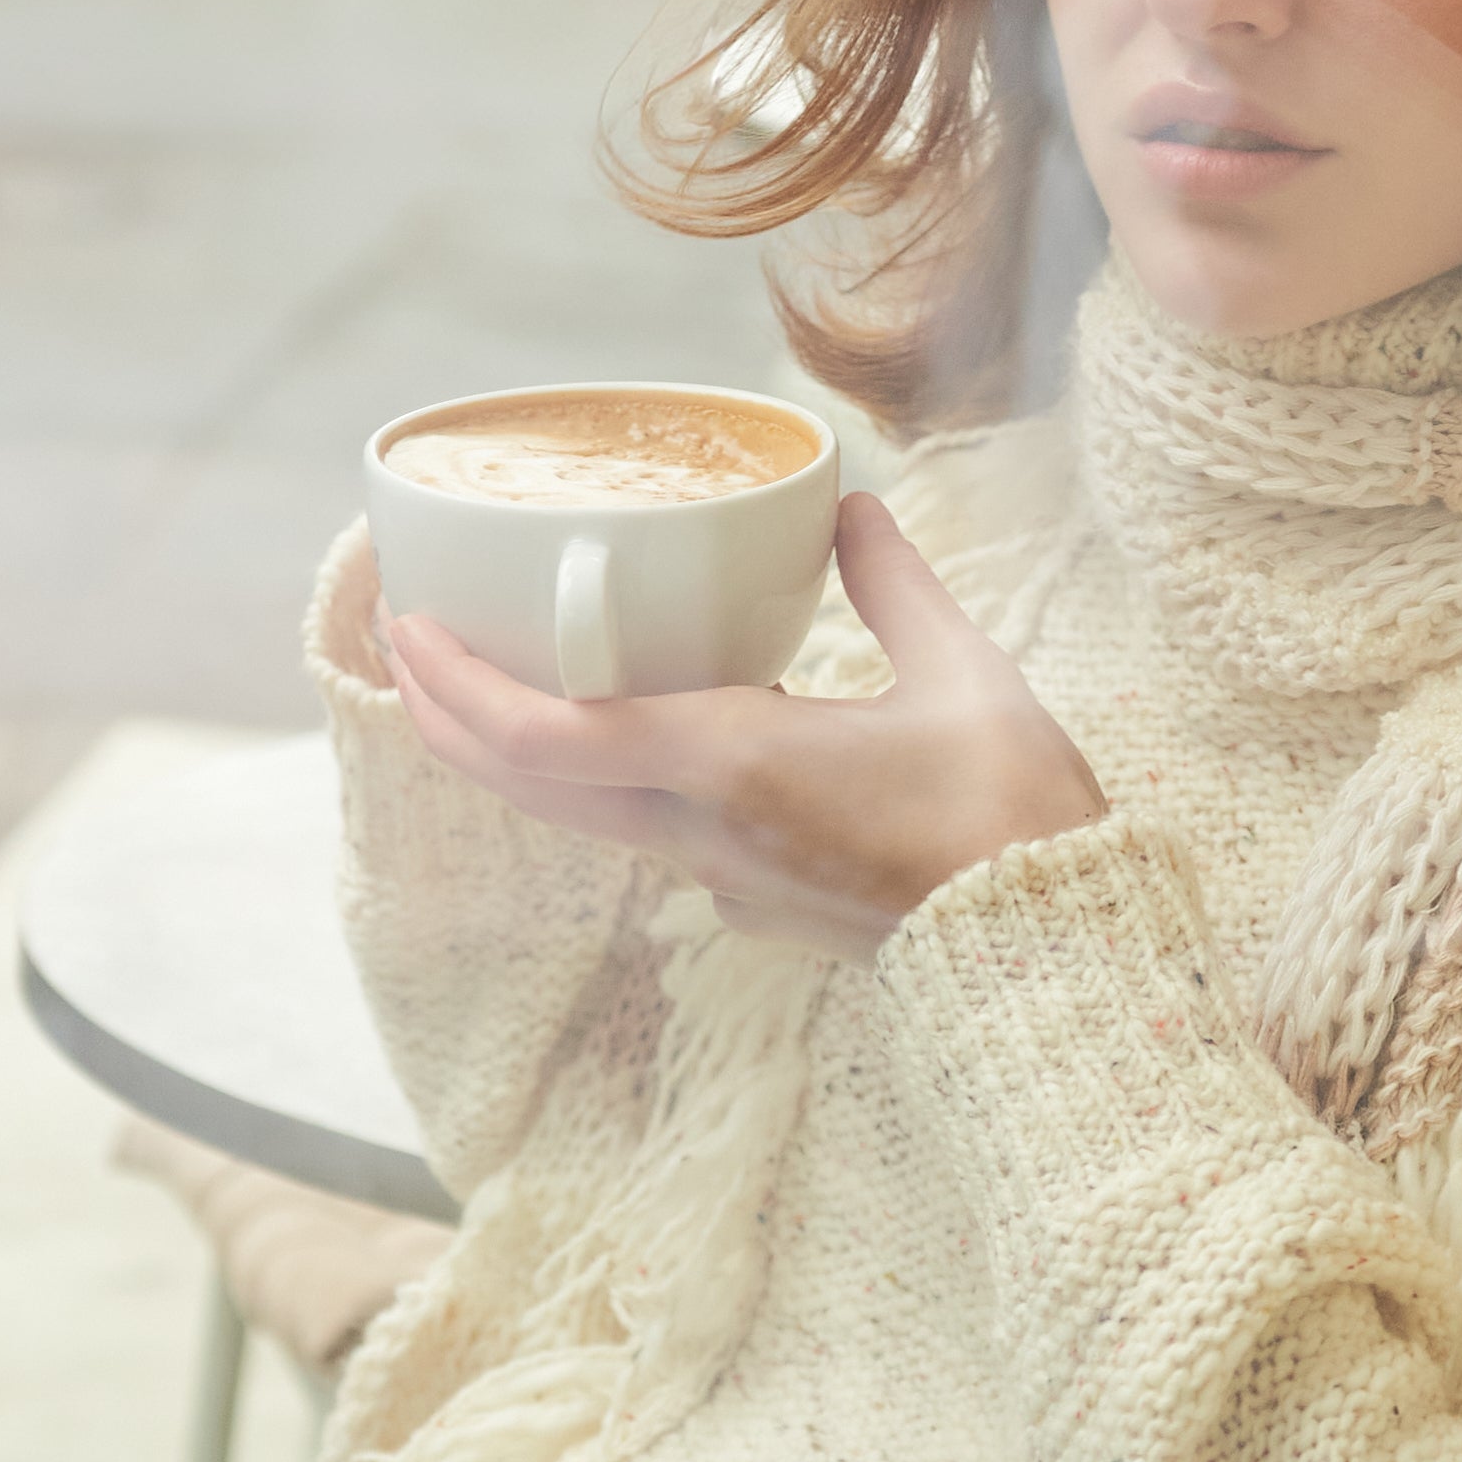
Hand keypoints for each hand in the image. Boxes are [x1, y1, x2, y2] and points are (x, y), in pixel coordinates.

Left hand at [381, 492, 1108, 958]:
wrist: (1052, 955)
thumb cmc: (1015, 818)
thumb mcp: (963, 673)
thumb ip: (894, 582)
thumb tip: (849, 506)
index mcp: (734, 765)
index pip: (549, 737)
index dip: (461, 688)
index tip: (410, 631)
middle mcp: (704, 833)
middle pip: (534, 786)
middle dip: (454, 717)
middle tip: (409, 641)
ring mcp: (724, 880)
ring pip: (586, 814)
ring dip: (524, 751)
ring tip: (490, 676)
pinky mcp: (756, 902)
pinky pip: (652, 833)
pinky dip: (607, 779)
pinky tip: (628, 730)